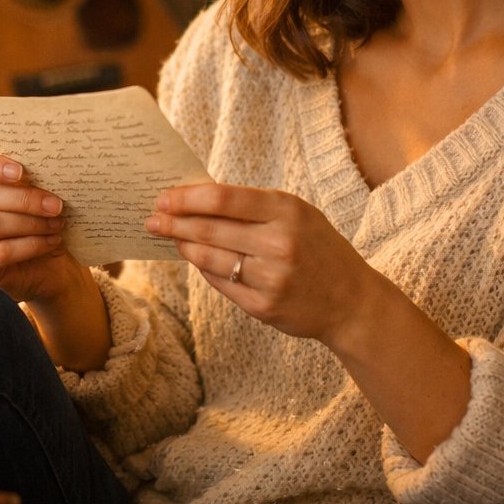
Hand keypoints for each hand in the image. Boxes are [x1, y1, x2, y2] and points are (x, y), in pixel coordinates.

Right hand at [0, 151, 87, 306]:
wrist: (47, 266)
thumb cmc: (39, 223)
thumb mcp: (36, 198)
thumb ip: (32, 181)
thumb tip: (49, 168)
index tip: (21, 172)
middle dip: (25, 199)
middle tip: (56, 205)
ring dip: (30, 223)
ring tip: (57, 224)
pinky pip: (1, 251)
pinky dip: (32, 245)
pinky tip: (52, 241)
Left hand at [146, 183, 376, 344]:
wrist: (352, 301)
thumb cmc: (318, 248)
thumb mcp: (297, 214)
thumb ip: (253, 206)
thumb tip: (197, 197)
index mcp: (287, 211)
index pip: (223, 199)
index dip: (187, 198)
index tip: (164, 197)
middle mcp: (279, 244)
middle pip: (209, 230)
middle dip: (174, 223)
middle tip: (152, 219)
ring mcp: (271, 278)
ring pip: (209, 259)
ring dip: (184, 247)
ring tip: (169, 238)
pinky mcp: (263, 306)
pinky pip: (220, 284)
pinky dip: (203, 270)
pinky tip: (195, 260)